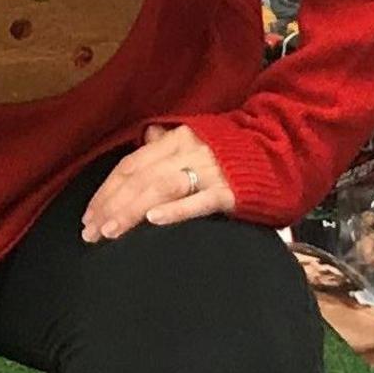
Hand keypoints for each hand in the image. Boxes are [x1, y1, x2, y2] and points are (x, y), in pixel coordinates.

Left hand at [82, 124, 233, 242]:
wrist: (285, 149)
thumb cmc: (238, 151)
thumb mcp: (201, 139)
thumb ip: (171, 143)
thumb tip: (146, 139)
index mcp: (177, 139)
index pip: (131, 165)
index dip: (106, 190)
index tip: (88, 215)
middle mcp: (188, 151)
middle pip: (139, 178)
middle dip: (110, 206)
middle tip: (90, 234)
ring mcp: (210, 170)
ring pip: (160, 188)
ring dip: (131, 210)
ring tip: (109, 232)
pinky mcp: (231, 191)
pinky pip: (199, 200)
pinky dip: (174, 210)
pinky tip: (153, 221)